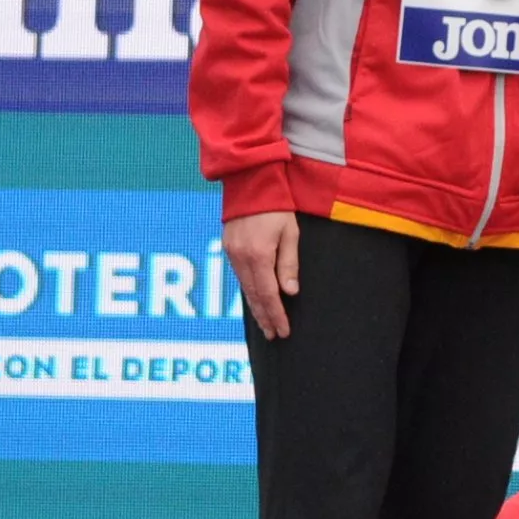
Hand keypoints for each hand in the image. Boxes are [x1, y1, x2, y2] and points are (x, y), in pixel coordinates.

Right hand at [225, 211, 302, 339]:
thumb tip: (290, 292)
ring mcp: (231, 253)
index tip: (283, 330)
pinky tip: (255, 299)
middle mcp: (241, 258)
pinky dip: (248, 291)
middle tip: (273, 335)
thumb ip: (289, 265)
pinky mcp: (228, 248)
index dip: (276, 315)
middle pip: (254, 296)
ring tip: (265, 323)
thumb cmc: (276, 207)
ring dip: (256, 307)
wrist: (250, 183)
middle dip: (265, 317)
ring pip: (245, 288)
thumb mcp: (290, 234)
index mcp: (259, 255)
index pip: (269, 294)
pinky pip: (239, 276)